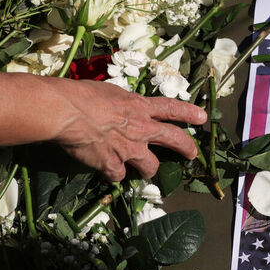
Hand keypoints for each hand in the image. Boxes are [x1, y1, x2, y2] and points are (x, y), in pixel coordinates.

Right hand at [51, 78, 208, 181]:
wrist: (66, 112)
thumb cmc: (82, 95)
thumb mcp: (110, 92)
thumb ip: (122, 103)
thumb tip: (120, 106)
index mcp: (140, 107)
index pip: (171, 108)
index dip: (188, 112)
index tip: (202, 117)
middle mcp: (141, 129)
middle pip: (174, 139)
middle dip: (187, 147)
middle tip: (192, 154)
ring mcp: (129, 149)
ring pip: (150, 167)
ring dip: (148, 170)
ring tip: (144, 172)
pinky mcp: (113, 165)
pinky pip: (118, 177)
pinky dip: (112, 175)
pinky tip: (105, 171)